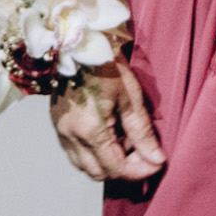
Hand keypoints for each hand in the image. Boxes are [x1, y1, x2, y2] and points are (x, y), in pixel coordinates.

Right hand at [47, 54, 165, 185]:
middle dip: (124, 169)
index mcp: (90, 129)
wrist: (79, 41)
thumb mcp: (130, 96)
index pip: (116, 168)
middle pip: (99, 173)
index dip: (140, 171)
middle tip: (143, 152)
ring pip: (84, 166)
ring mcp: (60, 131)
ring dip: (107, 163)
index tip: (157, 163)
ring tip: (126, 142)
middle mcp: (70, 135)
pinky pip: (75, 152)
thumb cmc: (106, 64)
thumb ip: (142, 132)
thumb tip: (156, 159)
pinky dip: (94, 153)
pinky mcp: (57, 124)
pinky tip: (110, 135)